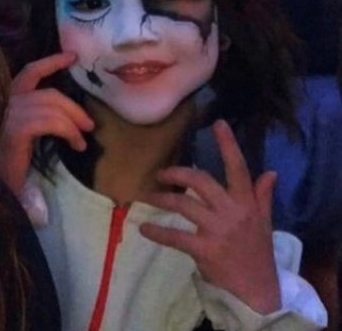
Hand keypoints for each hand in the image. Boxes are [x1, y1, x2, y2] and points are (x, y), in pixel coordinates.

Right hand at [0, 52, 93, 194]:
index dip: (51, 62)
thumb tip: (69, 114)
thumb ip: (38, 119)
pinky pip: (49, 121)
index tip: (72, 56)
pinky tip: (75, 144)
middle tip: (89, 125)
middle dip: (73, 107)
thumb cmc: (5, 165)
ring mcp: (8, 116)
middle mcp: (5, 104)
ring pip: (52, 106)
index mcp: (7, 102)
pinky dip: (68, 131)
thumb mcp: (24, 136)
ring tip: (81, 141)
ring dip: (73, 123)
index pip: (29, 73)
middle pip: (49, 93)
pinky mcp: (15, 130)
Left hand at [139, 119, 280, 313]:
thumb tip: (270, 172)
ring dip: (162, 198)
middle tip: (160, 173)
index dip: (228, 145)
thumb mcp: (264, 222)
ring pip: (184, 204)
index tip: (218, 124)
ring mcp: (218, 230)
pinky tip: (144, 228)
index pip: (238, 168)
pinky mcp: (205, 249)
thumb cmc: (256, 253)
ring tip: (147, 197)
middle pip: (201, 181)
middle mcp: (233, 212)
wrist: (257, 291)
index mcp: (247, 203)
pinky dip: (157, 232)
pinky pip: (175, 236)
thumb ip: (262, 196)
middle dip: (177, 173)